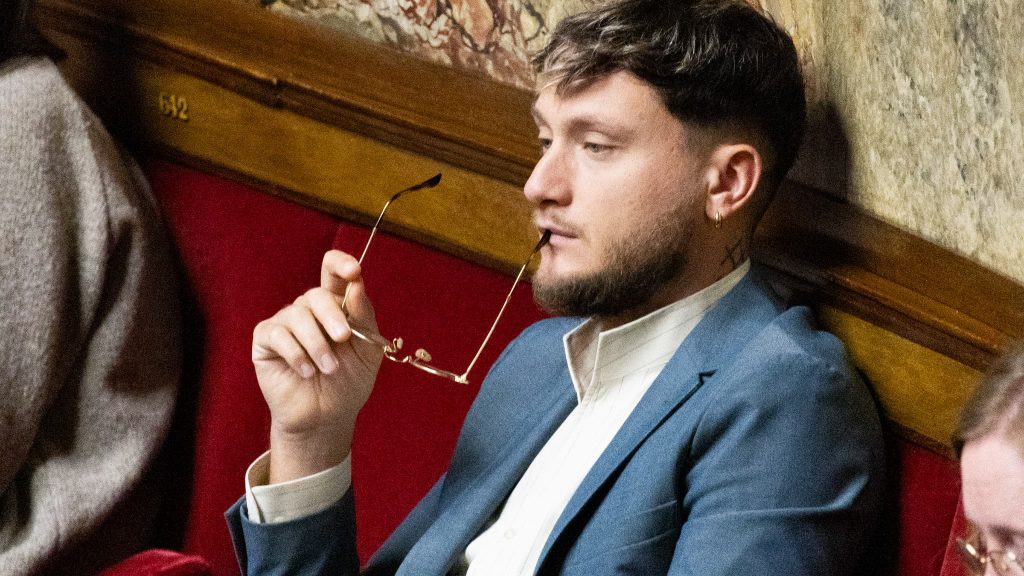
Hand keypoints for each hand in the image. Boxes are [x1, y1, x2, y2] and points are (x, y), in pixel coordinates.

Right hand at [251, 250, 384, 482]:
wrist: (327, 417)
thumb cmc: (349, 382)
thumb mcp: (368, 349)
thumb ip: (364, 316)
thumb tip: (357, 284)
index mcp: (336, 306)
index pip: (332, 270)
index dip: (341, 263)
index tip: (355, 271)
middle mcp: (309, 310)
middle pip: (316, 294)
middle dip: (332, 315)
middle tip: (343, 338)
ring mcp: (285, 324)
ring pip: (297, 314)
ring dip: (317, 343)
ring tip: (328, 369)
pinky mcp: (266, 341)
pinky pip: (277, 334)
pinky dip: (296, 353)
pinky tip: (307, 371)